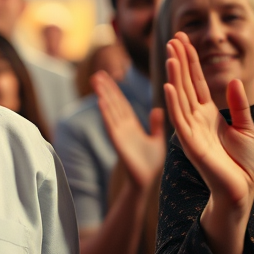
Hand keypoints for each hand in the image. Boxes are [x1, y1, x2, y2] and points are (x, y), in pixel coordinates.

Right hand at [93, 70, 165, 190]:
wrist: (146, 180)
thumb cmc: (150, 163)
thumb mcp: (157, 140)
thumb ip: (155, 125)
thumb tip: (158, 109)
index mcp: (131, 125)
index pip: (121, 103)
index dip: (115, 90)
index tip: (107, 76)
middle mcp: (123, 127)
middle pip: (113, 103)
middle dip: (106, 89)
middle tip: (97, 74)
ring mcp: (119, 133)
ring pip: (110, 110)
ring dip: (103, 95)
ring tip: (96, 81)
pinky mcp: (118, 141)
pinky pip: (111, 124)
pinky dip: (106, 113)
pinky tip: (100, 101)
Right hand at [164, 33, 253, 253]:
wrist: (242, 190)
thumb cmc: (244, 163)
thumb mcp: (246, 127)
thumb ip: (238, 105)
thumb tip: (233, 80)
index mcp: (207, 114)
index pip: (196, 81)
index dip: (190, 60)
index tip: (183, 39)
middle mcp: (195, 118)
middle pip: (185, 83)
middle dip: (179, 60)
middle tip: (173, 37)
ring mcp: (190, 130)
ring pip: (180, 97)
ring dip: (174, 76)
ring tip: (170, 55)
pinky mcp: (190, 144)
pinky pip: (179, 119)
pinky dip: (174, 102)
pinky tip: (169, 86)